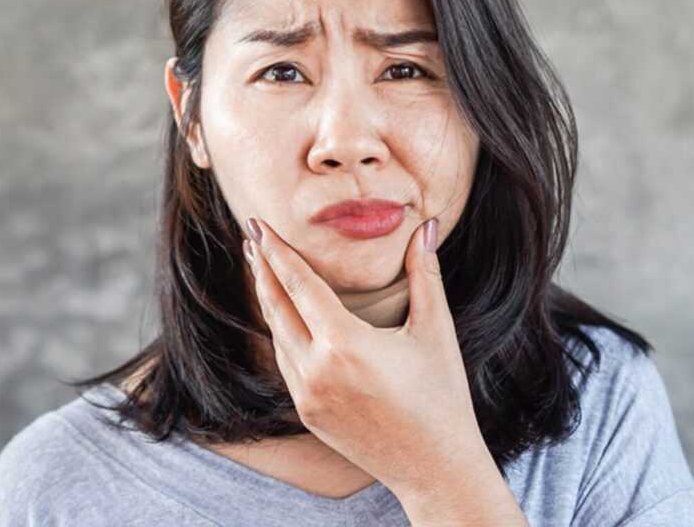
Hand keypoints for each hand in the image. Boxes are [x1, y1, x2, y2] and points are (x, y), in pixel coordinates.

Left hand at [242, 215, 486, 496]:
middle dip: (262, 269)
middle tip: (252, 237)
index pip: (299, 285)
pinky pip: (286, 364)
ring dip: (269, 301)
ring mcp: (308, 395)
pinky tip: (283, 319)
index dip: (276, 252)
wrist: (434, 466)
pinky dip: (281, 334)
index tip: (258, 226)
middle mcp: (317, 370)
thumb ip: (424, 273)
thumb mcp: (435, 330)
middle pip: (276, 307)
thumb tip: (427, 226)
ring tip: (264, 271)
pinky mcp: (308, 414)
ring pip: (277, 337)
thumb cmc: (441, 396)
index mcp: (345, 344)